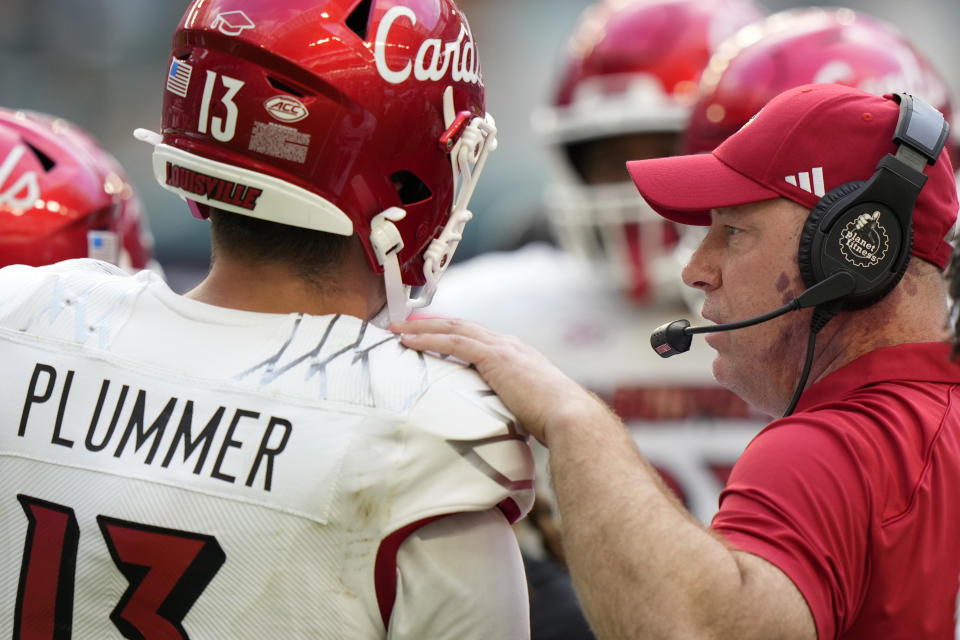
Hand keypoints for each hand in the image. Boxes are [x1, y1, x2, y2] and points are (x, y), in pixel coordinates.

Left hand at [392, 317, 602, 443]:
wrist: (569, 417)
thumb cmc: (553, 422)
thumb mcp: (526, 408)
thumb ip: (509, 405)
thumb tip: (495, 423)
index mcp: (517, 354)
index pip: (477, 337)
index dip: (451, 333)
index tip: (430, 334)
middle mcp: (509, 344)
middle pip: (461, 326)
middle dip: (431, 323)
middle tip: (404, 325)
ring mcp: (502, 348)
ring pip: (453, 328)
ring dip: (422, 328)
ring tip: (397, 329)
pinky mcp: (494, 357)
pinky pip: (453, 342)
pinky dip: (428, 339)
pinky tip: (408, 340)